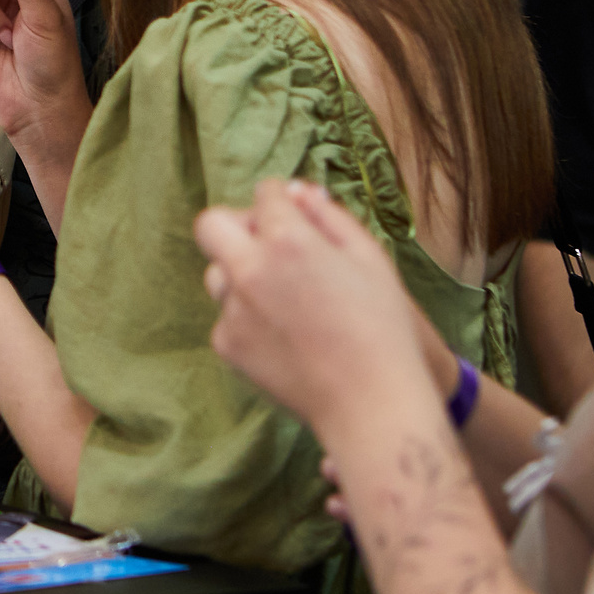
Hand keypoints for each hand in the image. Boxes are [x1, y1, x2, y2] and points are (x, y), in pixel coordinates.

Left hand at [194, 180, 437, 435]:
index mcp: (288, 240)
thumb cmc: (381, 327)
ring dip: (241, 274)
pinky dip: (248, 318)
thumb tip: (297, 191)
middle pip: (212, 224)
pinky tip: (286, 336)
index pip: (264, 194)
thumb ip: (329, 216)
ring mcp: (233, 309)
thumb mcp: (369, 258)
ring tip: (287, 299)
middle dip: (237, 225)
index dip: (282, 200)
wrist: (369, 401)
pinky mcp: (227, 344)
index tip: (293, 214)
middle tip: (268, 245)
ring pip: (216, 273)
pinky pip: (227, 316)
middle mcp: (250, 269)